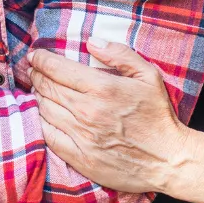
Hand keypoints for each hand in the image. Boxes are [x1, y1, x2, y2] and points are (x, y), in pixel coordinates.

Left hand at [29, 40, 188, 193]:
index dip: (41, 60)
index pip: (57, 69)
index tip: (35, 55)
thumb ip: (119, 54)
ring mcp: (82, 136)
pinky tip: (41, 114)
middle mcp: (87, 112)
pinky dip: (40, 121)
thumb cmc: (158, 115)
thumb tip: (91, 41)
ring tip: (37, 89)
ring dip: (37, 96)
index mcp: (102, 88)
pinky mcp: (80, 158)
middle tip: (34, 70)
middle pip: (47, 87)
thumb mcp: (148, 75)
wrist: (169, 160)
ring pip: (45, 109)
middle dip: (36, 75)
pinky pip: (48, 136)